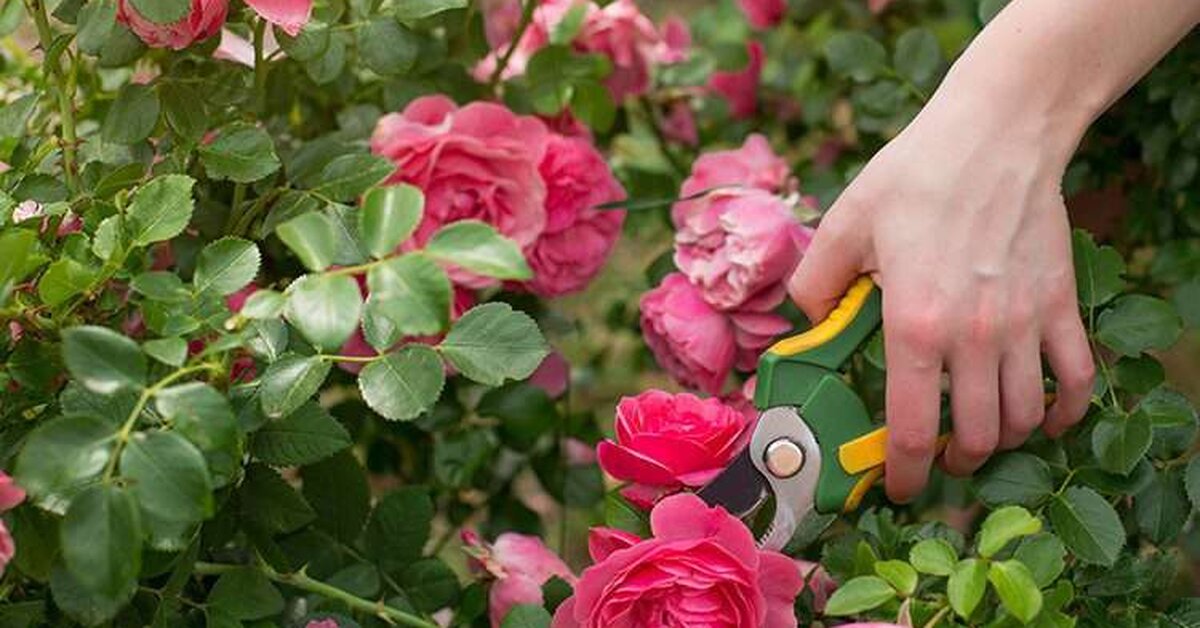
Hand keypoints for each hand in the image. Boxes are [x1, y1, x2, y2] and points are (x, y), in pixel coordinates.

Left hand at [787, 94, 1094, 502]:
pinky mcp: (1061, 305)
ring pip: (1026, 419)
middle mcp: (974, 336)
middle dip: (952, 462)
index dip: (903, 474)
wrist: (997, 133)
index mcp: (914, 324)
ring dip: (1002, 442)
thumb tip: (805, 319)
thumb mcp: (845, 222)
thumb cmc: (916, 174)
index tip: (897, 488)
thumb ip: (817, 281)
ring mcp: (1025, 325)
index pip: (912, 429)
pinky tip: (1047, 417)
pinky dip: (1066, 411)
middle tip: (935, 457)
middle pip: (976, 437)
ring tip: (981, 437)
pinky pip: (1078, 380)